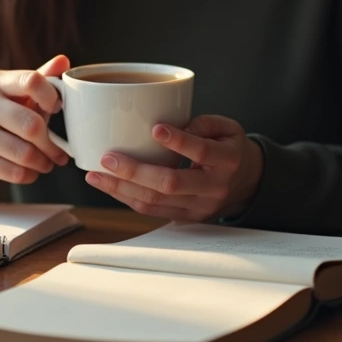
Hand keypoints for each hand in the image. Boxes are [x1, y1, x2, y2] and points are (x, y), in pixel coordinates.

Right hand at [0, 56, 70, 188]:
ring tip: (46, 163)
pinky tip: (30, 172)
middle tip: (59, 153)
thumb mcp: (13, 94)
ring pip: (25, 153)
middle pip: (32, 124)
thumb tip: (63, 60)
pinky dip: (29, 175)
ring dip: (43, 163)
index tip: (59, 108)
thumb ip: (39, 79)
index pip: (31, 80)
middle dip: (52, 144)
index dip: (52, 96)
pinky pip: (14, 172)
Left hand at [84, 115, 263, 221]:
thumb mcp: (228, 127)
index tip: (155, 129)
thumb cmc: (229, 148)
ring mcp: (198, 207)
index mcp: (226, 160)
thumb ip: (203, 123)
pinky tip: (110, 186)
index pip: (201, 151)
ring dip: (121, 189)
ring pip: (156, 202)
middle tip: (107, 158)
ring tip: (96, 176)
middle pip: (170, 184)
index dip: (179, 141)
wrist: (246, 183)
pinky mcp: (185, 218)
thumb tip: (173, 126)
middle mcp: (213, 188)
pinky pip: (152, 211)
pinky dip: (128, 198)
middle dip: (135, 172)